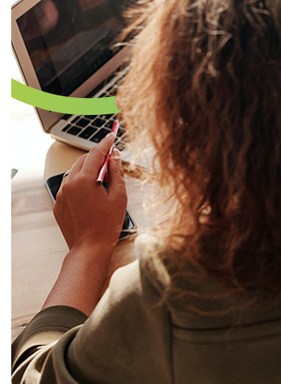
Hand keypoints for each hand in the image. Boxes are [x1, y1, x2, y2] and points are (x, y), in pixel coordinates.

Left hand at [54, 133, 126, 252]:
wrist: (89, 247)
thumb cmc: (106, 225)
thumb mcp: (119, 196)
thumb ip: (116, 172)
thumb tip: (115, 156)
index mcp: (85, 180)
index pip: (96, 153)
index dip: (105, 143)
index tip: (112, 135)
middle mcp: (70, 184)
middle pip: (83, 160)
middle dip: (97, 157)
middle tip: (111, 160)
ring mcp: (62, 194)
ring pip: (75, 172)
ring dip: (88, 170)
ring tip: (102, 180)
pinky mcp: (59, 203)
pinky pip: (70, 186)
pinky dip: (80, 183)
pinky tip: (92, 193)